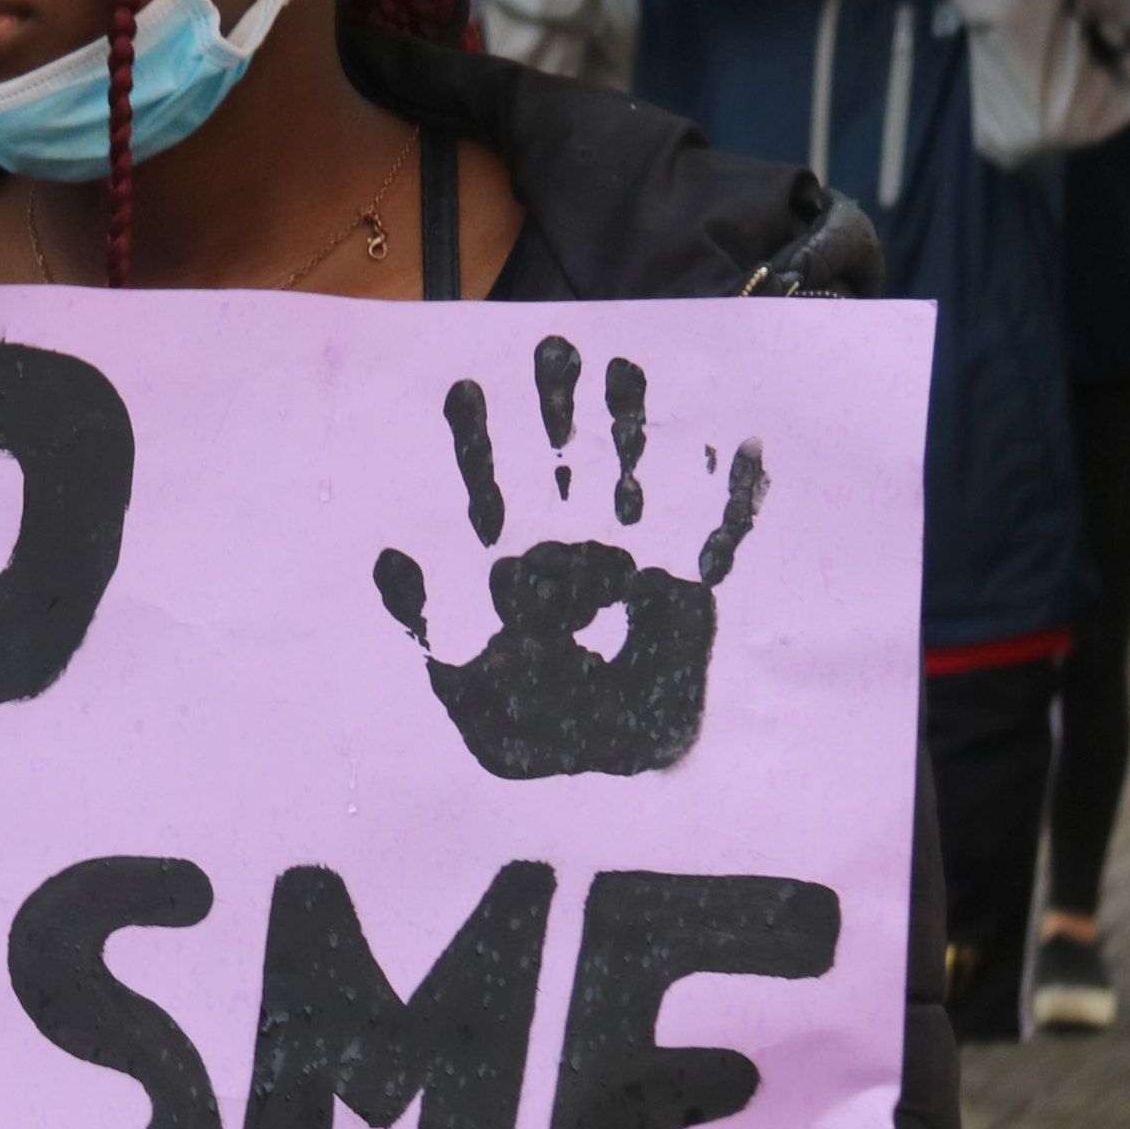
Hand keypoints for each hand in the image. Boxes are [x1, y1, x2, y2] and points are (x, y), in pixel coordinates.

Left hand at [375, 337, 764, 779]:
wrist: (601, 778)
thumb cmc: (527, 730)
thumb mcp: (460, 684)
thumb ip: (426, 619)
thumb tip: (390, 557)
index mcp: (514, 555)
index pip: (490, 484)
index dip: (476, 439)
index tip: (460, 386)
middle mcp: (575, 539)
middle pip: (560, 457)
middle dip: (555, 407)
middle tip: (549, 351)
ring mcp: (635, 553)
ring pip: (632, 473)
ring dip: (630, 424)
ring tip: (624, 370)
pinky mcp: (689, 583)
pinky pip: (715, 531)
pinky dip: (730, 494)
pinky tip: (739, 444)